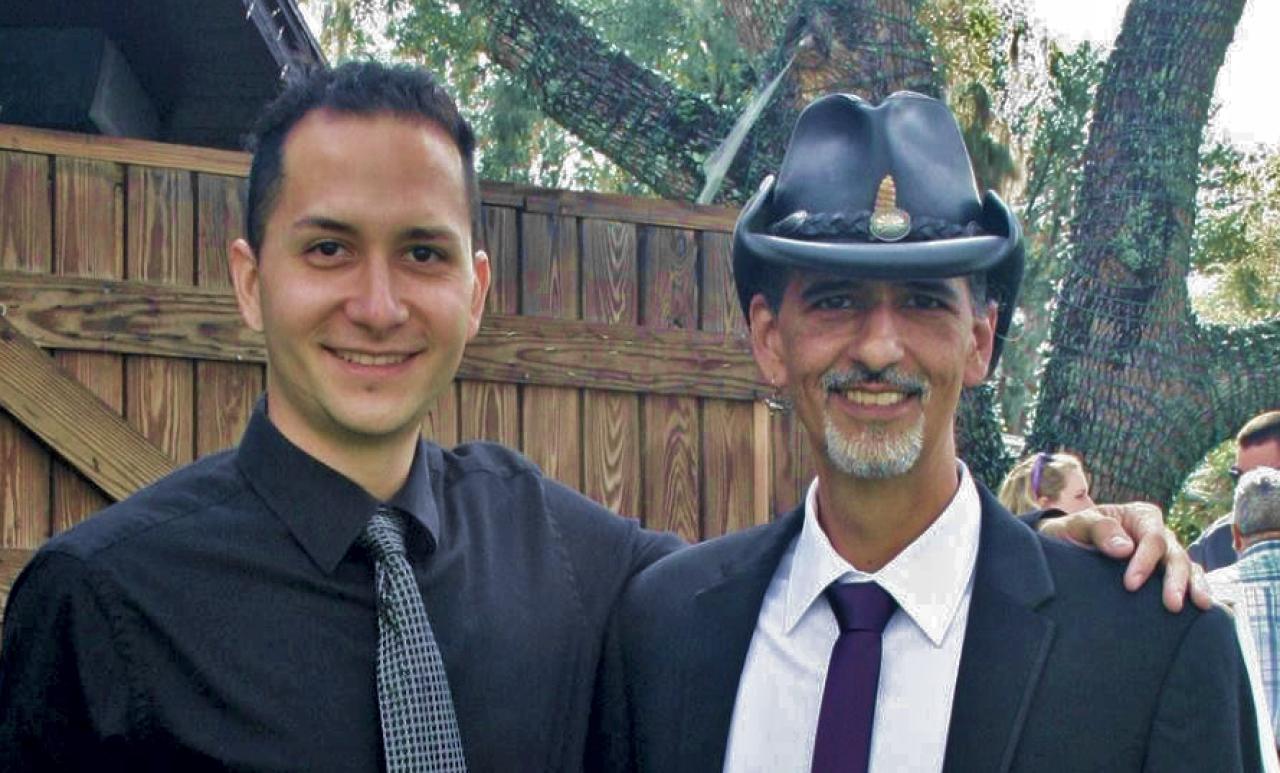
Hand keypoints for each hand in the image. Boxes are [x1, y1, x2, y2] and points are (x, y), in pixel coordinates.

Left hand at [1037, 502, 1210, 612]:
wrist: (1063, 547)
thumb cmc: (1070, 532)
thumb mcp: (1076, 525)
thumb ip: (1098, 529)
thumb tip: (1125, 548)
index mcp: (1139, 516)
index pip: (1152, 538)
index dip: (1146, 561)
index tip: (1130, 584)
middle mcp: (1158, 534)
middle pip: (1175, 555)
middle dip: (1175, 580)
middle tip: (1172, 605)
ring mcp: (1164, 556)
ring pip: (1188, 568)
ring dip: (1194, 586)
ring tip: (1200, 606)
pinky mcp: (1165, 575)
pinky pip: (1188, 581)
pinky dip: (1195, 591)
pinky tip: (1202, 611)